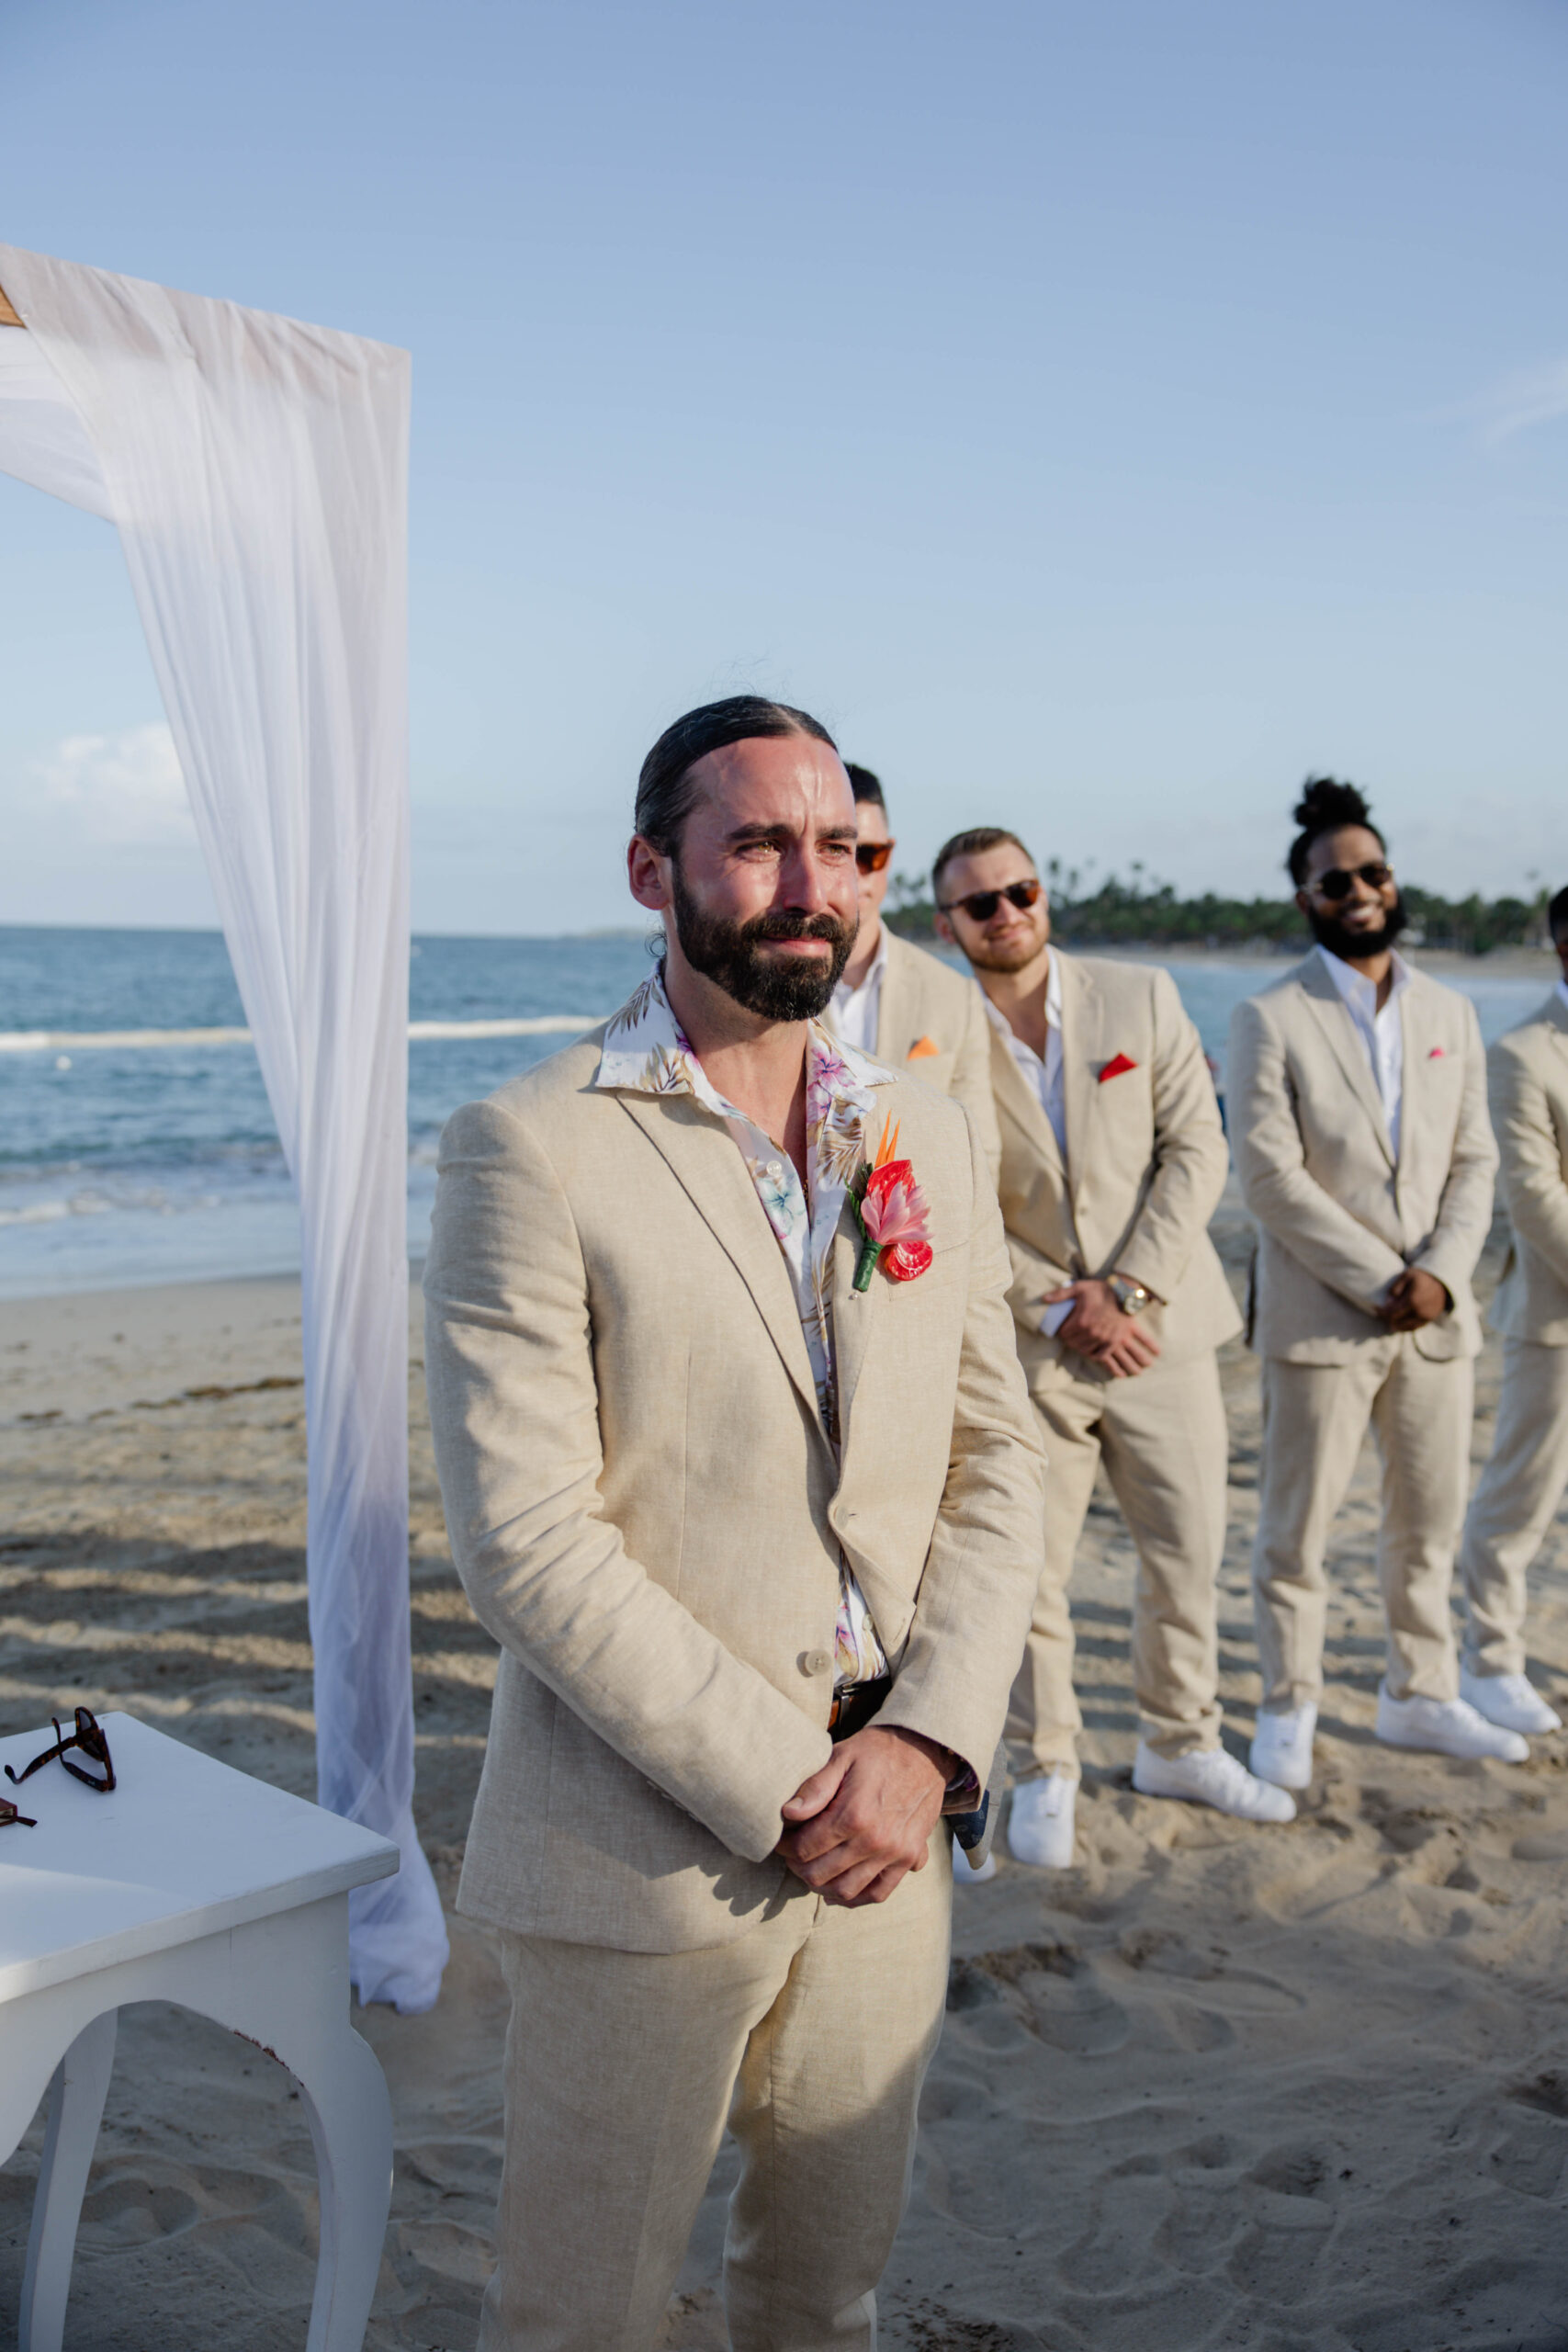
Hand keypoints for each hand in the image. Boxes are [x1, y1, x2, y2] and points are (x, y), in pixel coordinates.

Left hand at [776, 1725, 948, 1905]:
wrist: (925, 1751)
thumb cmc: (878, 1751)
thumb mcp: (842, 1756)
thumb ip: (815, 1787)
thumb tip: (788, 1813)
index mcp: (854, 1815)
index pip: (805, 1848)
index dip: (785, 1847)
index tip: (781, 1840)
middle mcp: (875, 1841)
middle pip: (820, 1874)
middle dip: (798, 1867)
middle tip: (792, 1855)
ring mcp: (895, 1853)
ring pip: (847, 1890)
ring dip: (823, 1886)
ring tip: (812, 1870)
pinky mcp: (910, 1858)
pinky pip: (879, 1893)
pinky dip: (856, 1898)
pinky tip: (840, 1888)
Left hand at [1044, 1277, 1160, 1378]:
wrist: (1125, 1294)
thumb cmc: (1101, 1290)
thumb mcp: (1079, 1287)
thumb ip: (1060, 1294)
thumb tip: (1044, 1299)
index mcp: (1080, 1320)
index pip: (1064, 1334)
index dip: (1061, 1332)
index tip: (1063, 1329)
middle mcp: (1091, 1332)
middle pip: (1073, 1344)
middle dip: (1070, 1340)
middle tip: (1071, 1336)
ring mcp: (1103, 1338)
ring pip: (1085, 1351)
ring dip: (1081, 1348)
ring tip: (1080, 1343)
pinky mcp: (1113, 1342)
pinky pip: (1100, 1356)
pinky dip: (1094, 1355)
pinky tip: (1092, 1351)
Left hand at [1378, 1267, 1450, 1330]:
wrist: (1442, 1281)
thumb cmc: (1421, 1277)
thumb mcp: (1406, 1276)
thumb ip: (1395, 1288)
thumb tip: (1387, 1303)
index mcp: (1412, 1300)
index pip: (1392, 1312)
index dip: (1382, 1312)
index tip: (1375, 1309)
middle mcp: (1419, 1311)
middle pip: (1397, 1321)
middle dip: (1387, 1319)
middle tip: (1381, 1315)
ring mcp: (1425, 1317)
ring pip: (1406, 1327)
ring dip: (1396, 1325)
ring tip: (1388, 1321)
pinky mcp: (1430, 1319)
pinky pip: (1415, 1327)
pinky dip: (1405, 1327)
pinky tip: (1399, 1323)